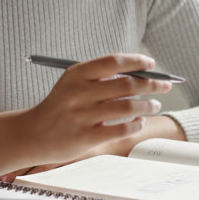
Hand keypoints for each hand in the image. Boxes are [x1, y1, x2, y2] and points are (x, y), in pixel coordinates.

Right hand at [17, 52, 173, 167]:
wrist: (32, 134)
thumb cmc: (60, 106)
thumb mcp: (72, 84)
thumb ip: (100, 78)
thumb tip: (141, 75)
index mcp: (76, 74)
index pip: (114, 61)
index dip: (137, 61)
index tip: (152, 64)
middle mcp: (79, 93)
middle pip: (126, 84)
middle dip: (152, 84)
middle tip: (165, 85)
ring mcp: (83, 116)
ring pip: (128, 106)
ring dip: (148, 104)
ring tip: (155, 104)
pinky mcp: (86, 138)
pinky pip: (121, 129)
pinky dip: (136, 124)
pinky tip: (140, 121)